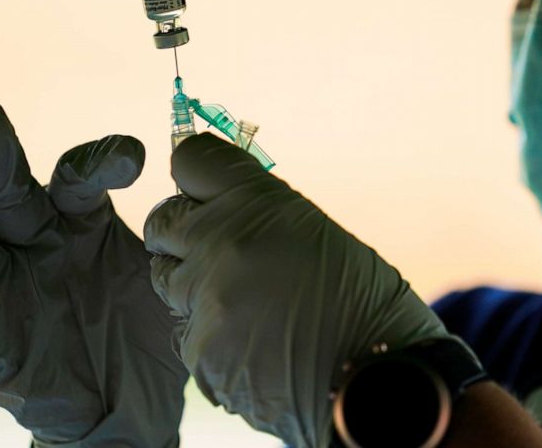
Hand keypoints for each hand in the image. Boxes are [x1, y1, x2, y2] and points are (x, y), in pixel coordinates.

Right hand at [0, 103, 188, 446]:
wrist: (128, 408)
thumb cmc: (147, 330)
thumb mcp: (171, 276)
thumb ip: (182, 233)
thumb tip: (214, 185)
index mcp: (82, 222)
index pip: (80, 176)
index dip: (99, 160)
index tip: (132, 158)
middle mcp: (36, 246)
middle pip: (8, 192)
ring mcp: (7, 292)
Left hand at [144, 133, 452, 446]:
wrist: (379, 378)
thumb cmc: (361, 303)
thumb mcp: (315, 232)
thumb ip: (256, 211)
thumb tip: (214, 201)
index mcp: (256, 202)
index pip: (190, 161)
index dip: (196, 179)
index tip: (205, 194)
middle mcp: (221, 242)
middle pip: (162, 221)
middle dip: (182, 234)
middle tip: (214, 252)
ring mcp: (205, 298)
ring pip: (166, 279)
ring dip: (194, 286)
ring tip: (246, 303)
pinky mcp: (199, 350)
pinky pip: (185, 330)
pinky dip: (210, 336)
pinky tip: (253, 343)